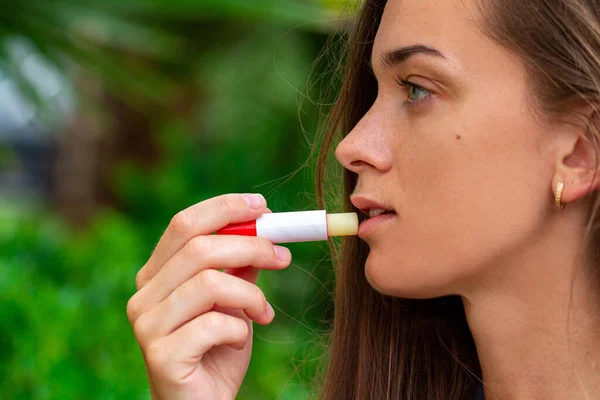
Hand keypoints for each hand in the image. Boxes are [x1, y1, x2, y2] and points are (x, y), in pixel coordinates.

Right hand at [126, 194, 291, 399]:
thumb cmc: (217, 351)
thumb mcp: (233, 302)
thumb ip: (239, 268)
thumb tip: (265, 228)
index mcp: (157, 275)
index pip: (184, 225)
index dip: (224, 209)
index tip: (263, 207)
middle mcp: (143, 295)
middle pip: (199, 247)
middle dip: (251, 246)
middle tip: (283, 257)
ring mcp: (147, 325)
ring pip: (210, 282)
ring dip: (252, 295)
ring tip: (264, 313)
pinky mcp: (161, 355)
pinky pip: (214, 324)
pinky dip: (241, 329)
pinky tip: (241, 342)